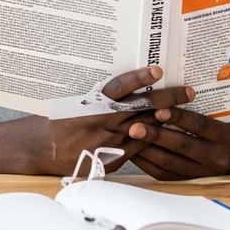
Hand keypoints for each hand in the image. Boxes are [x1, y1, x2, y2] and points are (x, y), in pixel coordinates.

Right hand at [0, 65, 193, 175]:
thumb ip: (106, 94)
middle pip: (141, 108)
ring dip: (167, 120)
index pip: (120, 88)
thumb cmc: (64, 117)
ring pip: (145, 129)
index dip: (139, 78)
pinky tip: (170, 133)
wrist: (41, 148)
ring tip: (188, 110)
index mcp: (94, 102)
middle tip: (189, 90)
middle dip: (168, 99)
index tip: (158, 70)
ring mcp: (107, 143)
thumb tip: (135, 79)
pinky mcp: (109, 160)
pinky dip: (153, 140)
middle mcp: (102, 122)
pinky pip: (138, 149)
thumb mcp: (81, 99)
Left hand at [126, 103, 229, 179]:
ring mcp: (202, 174)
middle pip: (182, 145)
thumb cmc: (216, 134)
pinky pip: (162, 173)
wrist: (226, 161)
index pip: (200, 124)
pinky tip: (135, 151)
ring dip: (147, 148)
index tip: (158, 109)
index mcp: (226, 137)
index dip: (178, 117)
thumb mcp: (217, 121)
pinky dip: (146, 161)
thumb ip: (197, 113)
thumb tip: (164, 100)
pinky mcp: (186, 183)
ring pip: (169, 161)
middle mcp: (217, 157)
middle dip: (156, 135)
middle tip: (135, 126)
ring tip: (130, 137)